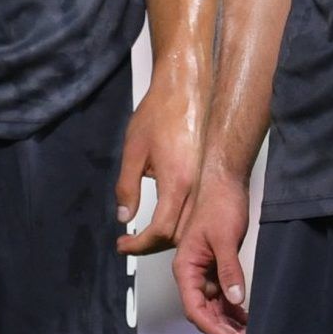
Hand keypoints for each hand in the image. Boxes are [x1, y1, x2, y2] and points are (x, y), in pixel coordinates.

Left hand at [116, 72, 201, 255]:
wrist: (187, 87)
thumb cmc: (159, 113)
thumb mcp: (133, 150)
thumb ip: (127, 187)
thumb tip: (125, 217)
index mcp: (176, 182)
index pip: (160, 230)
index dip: (140, 244)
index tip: (123, 245)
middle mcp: (197, 187)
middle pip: (180, 236)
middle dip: (154, 246)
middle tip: (131, 244)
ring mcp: (206, 182)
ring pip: (192, 227)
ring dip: (170, 237)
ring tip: (146, 237)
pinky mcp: (209, 176)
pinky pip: (198, 211)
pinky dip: (182, 223)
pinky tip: (167, 219)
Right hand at [175, 164, 250, 333]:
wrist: (224, 183)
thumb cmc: (219, 204)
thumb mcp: (225, 238)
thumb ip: (229, 269)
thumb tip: (235, 298)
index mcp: (185, 267)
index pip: (194, 308)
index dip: (212, 328)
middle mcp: (191, 273)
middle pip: (202, 313)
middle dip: (222, 330)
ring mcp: (204, 271)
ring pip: (213, 307)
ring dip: (228, 323)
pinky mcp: (216, 266)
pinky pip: (222, 295)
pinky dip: (233, 309)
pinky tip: (247, 318)